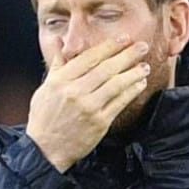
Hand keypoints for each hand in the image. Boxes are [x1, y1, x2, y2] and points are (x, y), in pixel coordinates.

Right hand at [26, 36, 149, 170]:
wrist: (45, 149)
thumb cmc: (44, 118)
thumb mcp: (45, 88)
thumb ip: (57, 63)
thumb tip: (59, 41)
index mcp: (61, 80)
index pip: (90, 57)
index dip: (109, 46)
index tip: (123, 39)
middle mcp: (75, 92)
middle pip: (106, 68)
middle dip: (127, 55)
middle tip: (142, 46)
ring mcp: (88, 107)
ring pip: (116, 84)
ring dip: (133, 73)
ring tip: (144, 66)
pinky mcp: (99, 122)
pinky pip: (120, 102)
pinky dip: (132, 91)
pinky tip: (139, 84)